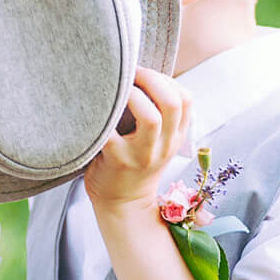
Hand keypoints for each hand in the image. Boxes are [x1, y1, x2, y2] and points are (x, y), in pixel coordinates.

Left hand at [83, 67, 191, 210]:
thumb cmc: (135, 165)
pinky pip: (111, 133)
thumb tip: (137, 75)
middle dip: (151, 79)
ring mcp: (141, 155)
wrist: (123, 205)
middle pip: (172, 103)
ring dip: (131, 95)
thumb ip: (160, 117)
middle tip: (130, 74)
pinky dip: (102, 116)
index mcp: (175, 138)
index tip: (145, 75)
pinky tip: (94, 108)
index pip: (186, 100)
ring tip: (116, 91)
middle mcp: (163, 146)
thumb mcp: (159, 143)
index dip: (167, 80)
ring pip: (150, 118)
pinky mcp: (117, 161)